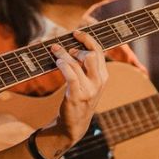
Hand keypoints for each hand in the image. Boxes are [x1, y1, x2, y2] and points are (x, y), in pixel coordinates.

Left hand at [44, 31, 109, 148]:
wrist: (74, 124)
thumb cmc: (79, 98)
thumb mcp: (88, 82)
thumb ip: (85, 66)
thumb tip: (72, 46)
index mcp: (103, 76)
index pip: (99, 51)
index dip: (88, 39)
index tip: (76, 33)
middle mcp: (99, 82)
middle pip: (92, 54)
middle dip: (78, 45)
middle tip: (67, 46)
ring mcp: (89, 90)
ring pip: (77, 63)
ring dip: (64, 54)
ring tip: (55, 50)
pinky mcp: (77, 96)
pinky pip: (70, 75)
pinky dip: (63, 65)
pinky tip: (57, 62)